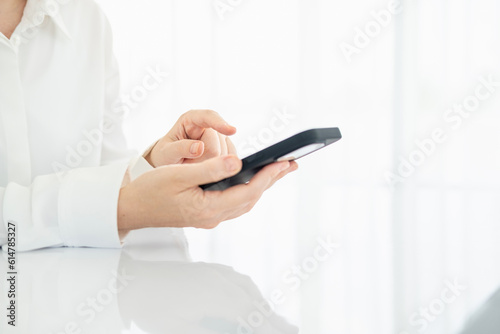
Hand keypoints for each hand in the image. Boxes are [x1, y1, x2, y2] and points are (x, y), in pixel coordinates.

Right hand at [118, 155, 297, 231]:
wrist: (130, 208)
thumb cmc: (150, 189)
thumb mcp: (177, 175)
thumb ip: (208, 169)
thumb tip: (237, 162)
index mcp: (207, 208)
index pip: (247, 192)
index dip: (267, 177)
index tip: (283, 162)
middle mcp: (212, 216)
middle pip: (251, 199)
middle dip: (271, 181)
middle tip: (290, 165)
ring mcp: (209, 217)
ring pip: (244, 202)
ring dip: (261, 186)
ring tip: (277, 170)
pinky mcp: (205, 213)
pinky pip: (234, 202)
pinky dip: (247, 190)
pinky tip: (251, 180)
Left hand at [145, 110, 236, 166]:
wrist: (169, 163)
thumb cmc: (165, 154)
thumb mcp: (166, 152)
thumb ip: (180, 149)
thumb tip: (199, 147)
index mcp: (191, 119)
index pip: (209, 116)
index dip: (220, 123)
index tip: (232, 131)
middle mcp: (207, 125)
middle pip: (217, 144)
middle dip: (204, 159)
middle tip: (188, 164)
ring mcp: (218, 137)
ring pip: (225, 153)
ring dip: (211, 164)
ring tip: (194, 165)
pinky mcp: (226, 147)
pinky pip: (231, 158)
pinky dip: (221, 166)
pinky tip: (208, 168)